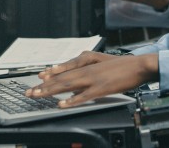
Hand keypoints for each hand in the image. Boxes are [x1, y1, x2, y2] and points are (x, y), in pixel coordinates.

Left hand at [25, 51, 158, 107]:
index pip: (64, 70)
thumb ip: (88, 69)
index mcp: (87, 65)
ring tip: (38, 96)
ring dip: (50, 91)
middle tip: (29, 92)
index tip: (38, 79)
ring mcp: (93, 80)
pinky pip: (83, 97)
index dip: (50, 76)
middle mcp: (87, 71)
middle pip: (61, 79)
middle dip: (43, 86)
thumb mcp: (102, 64)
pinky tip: (61, 104)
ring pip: (67, 86)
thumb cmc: (122, 66)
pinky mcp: (101, 89)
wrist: (139, 65)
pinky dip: (71, 101)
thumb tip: (77, 77)